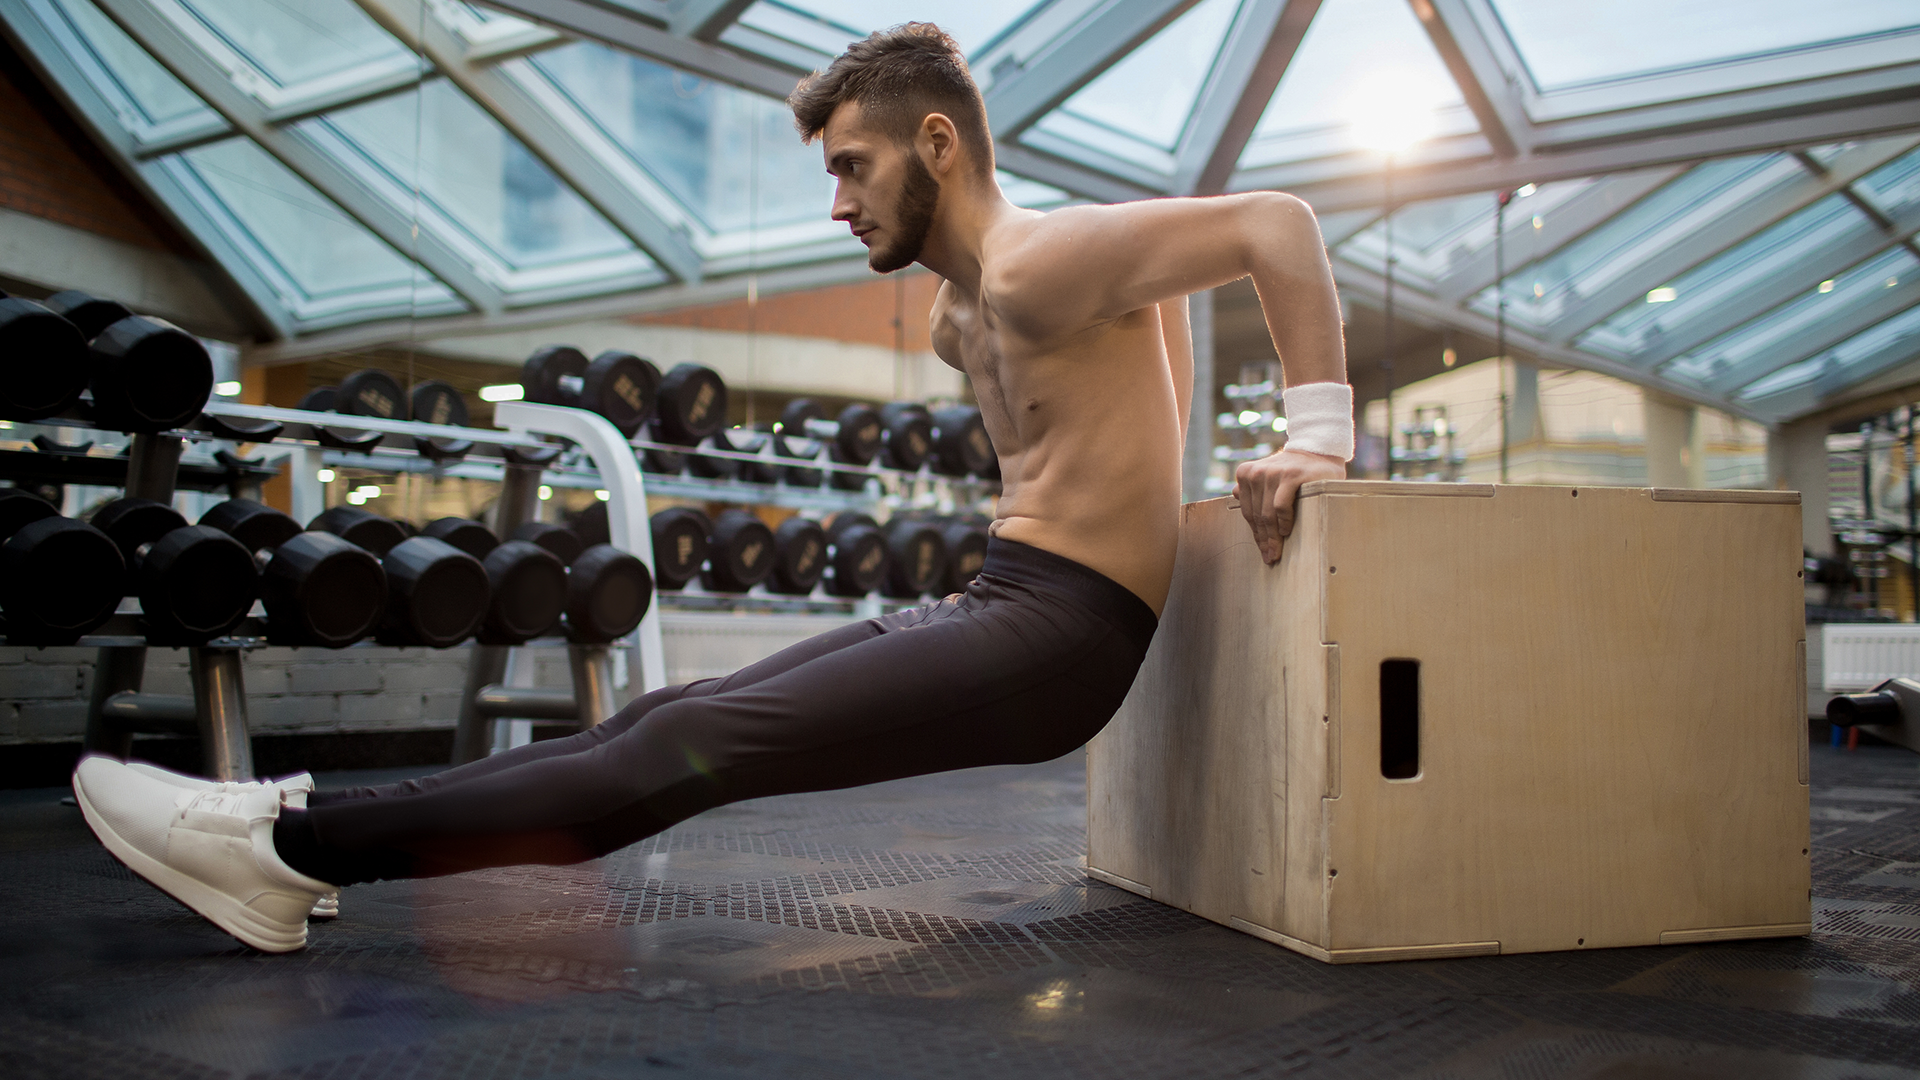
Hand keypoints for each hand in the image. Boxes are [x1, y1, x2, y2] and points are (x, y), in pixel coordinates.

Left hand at [1232, 448, 1346, 564]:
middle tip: (1270, 556)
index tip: (1262, 550)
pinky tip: (1286, 532)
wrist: (1318, 452)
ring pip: (1267, 514)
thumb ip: (1252, 486)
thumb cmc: (1293, 471)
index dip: (1255, 534)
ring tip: (1277, 551)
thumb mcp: (1268, 476)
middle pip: (1257, 515)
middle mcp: (1256, 472)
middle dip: (1264, 539)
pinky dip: (1283, 521)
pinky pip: (1281, 506)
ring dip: (1273, 536)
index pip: (1248, 512)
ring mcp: (1273, 473)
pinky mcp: (1291, 476)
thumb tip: (1234, 494)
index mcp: (1246, 473)